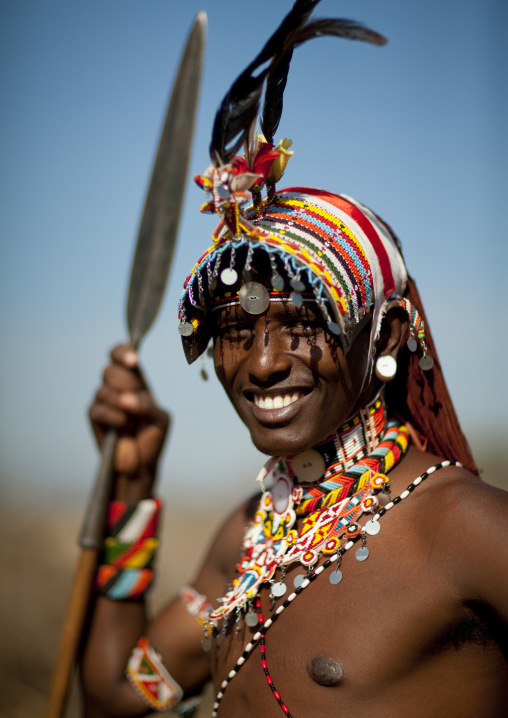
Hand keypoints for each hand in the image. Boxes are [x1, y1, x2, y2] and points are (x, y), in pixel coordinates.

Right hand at [89, 344, 169, 479]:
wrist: (141, 466)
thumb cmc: (152, 438)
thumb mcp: (160, 418)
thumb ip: (148, 406)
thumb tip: (127, 401)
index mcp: (135, 382)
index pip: (121, 355)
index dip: (123, 353)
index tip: (133, 361)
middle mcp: (117, 389)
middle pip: (110, 369)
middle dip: (126, 383)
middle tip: (137, 399)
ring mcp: (104, 403)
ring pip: (103, 390)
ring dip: (120, 402)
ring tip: (131, 418)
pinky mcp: (95, 419)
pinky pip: (97, 409)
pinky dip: (112, 415)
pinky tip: (122, 423)